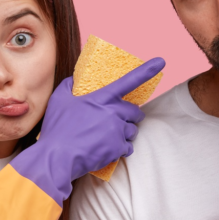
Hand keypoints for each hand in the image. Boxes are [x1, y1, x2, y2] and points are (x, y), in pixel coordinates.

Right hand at [10, 58, 164, 204]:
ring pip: (132, 130)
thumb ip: (69, 86)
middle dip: (129, 116)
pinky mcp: (118, 148)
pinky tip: (106, 149)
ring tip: (106, 137)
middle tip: (115, 120)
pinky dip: (120, 149)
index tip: (161, 61)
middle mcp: (114, 112)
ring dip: (124, 133)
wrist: (57, 158)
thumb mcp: (58, 100)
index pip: (129, 80)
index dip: (147, 70)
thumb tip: (74, 80)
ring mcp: (118, 130)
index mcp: (102, 98)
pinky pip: (128, 147)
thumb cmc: (57, 129)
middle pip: (135, 112)